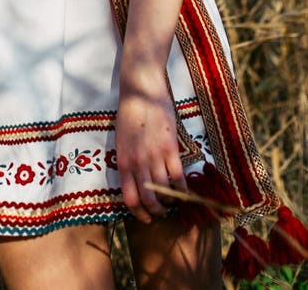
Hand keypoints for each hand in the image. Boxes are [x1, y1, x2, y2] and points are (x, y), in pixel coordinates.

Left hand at [116, 71, 186, 223]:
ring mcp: (154, 155)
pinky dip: (183, 188)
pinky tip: (185, 189)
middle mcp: (138, 162)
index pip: (130, 199)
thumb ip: (129, 161)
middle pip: (149, 200)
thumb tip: (137, 182)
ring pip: (165, 191)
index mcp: (123, 161)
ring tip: (175, 200)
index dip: (140, 214)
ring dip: (171, 201)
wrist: (141, 89)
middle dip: (157, 211)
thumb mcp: (122, 140)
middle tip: (163, 211)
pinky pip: (178, 176)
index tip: (147, 218)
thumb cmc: (129, 113)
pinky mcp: (170, 147)